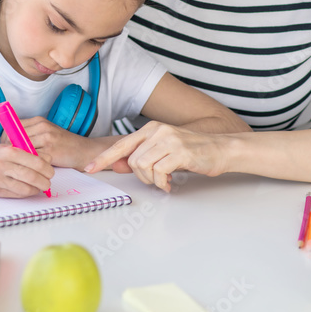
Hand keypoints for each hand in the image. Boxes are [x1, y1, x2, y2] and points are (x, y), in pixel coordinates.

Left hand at [0, 116, 89, 169]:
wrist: (84, 151)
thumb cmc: (63, 145)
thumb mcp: (46, 134)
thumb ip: (30, 135)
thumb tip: (9, 143)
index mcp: (39, 121)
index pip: (12, 127)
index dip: (6, 139)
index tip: (6, 149)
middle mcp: (42, 126)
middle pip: (14, 137)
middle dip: (10, 149)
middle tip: (11, 159)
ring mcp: (47, 137)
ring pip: (22, 147)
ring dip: (19, 157)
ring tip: (21, 163)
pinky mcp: (51, 149)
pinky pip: (33, 157)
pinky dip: (30, 163)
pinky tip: (31, 167)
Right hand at [0, 144, 53, 197]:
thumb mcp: (11, 148)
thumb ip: (29, 152)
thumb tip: (48, 160)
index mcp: (8, 151)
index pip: (36, 162)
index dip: (47, 168)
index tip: (51, 171)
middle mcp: (1, 165)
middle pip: (32, 176)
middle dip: (44, 181)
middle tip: (48, 182)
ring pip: (25, 188)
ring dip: (37, 189)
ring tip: (40, 186)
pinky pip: (17, 194)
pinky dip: (27, 193)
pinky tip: (30, 189)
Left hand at [83, 121, 230, 191]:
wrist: (222, 149)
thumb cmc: (193, 152)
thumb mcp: (164, 150)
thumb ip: (143, 155)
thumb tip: (121, 165)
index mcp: (150, 129)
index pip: (121, 145)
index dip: (103, 158)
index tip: (89, 169)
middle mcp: (157, 131)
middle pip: (132, 160)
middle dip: (141, 176)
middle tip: (156, 179)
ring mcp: (168, 139)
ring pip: (143, 166)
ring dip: (152, 180)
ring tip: (165, 179)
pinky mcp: (179, 151)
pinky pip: (159, 172)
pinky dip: (163, 182)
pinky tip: (171, 182)